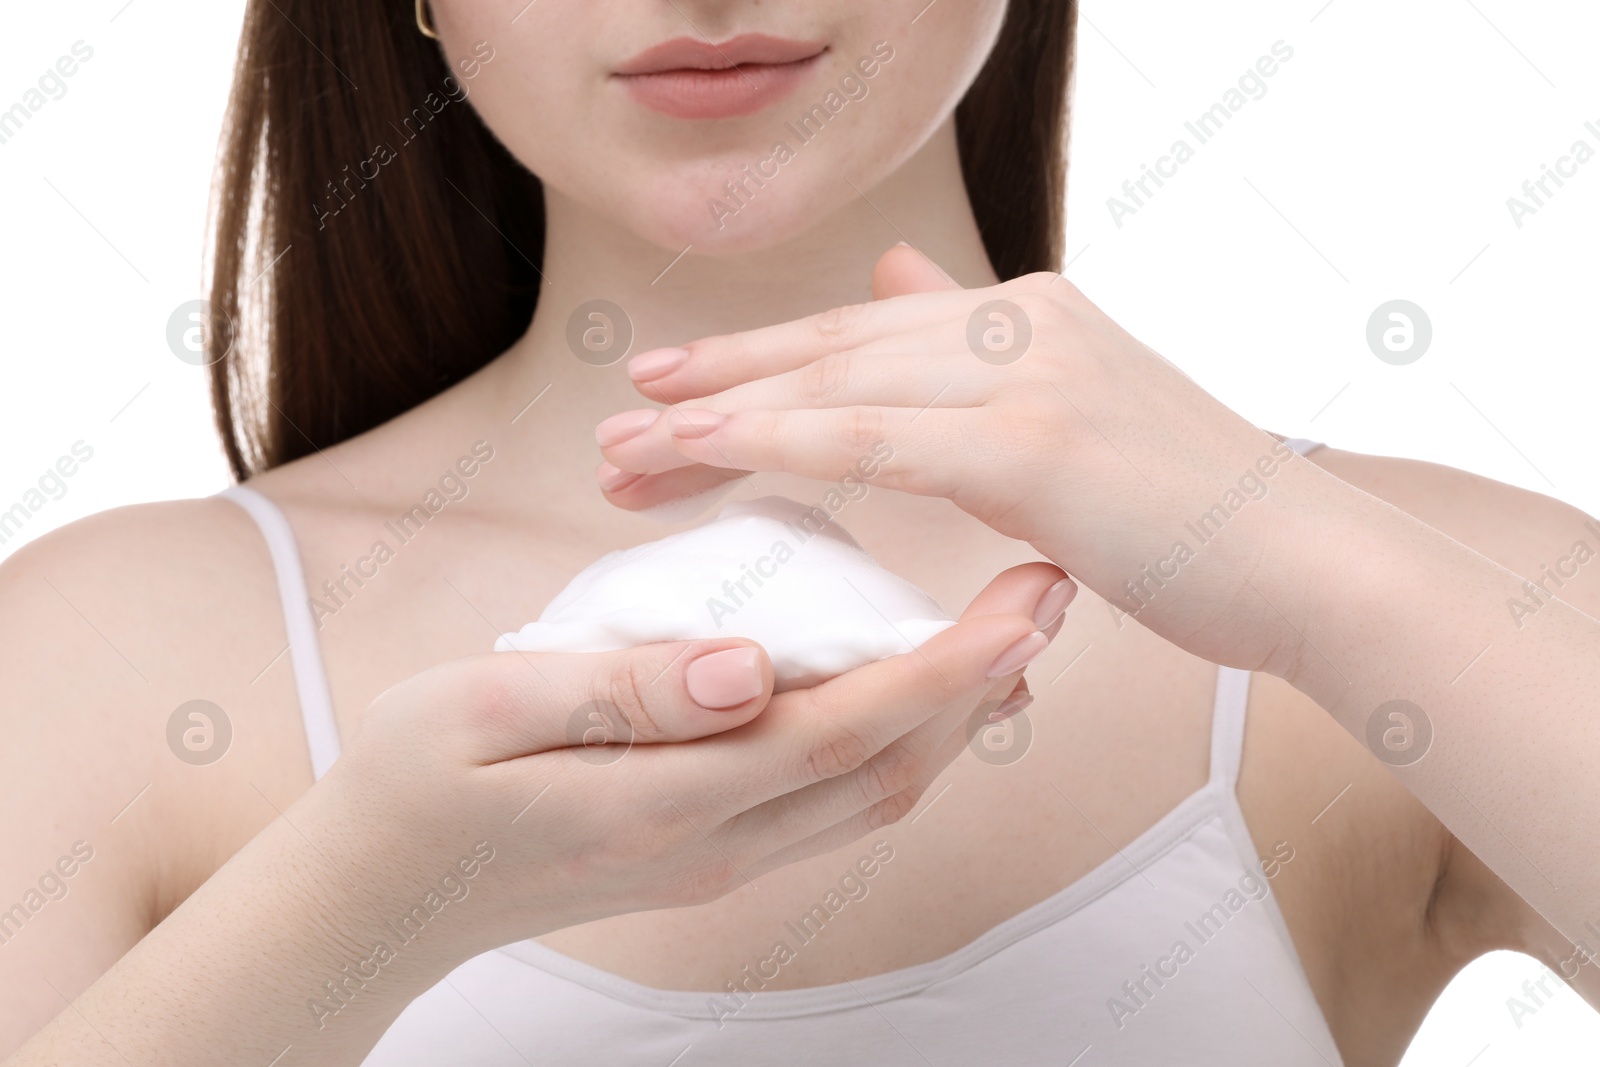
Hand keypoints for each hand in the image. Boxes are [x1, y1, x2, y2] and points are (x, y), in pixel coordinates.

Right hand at [311, 560, 1064, 962]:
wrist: (371, 898)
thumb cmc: (409, 787)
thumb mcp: (483, 710)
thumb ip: (620, 688)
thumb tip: (748, 663)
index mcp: (664, 799)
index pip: (842, 730)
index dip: (945, 668)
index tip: (1024, 602)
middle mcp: (712, 843)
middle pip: (889, 772)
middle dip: (983, 687)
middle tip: (1047, 595)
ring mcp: (714, 856)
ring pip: (871, 795)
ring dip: (951, 719)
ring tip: (1005, 634)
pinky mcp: (706, 849)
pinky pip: (830, 800)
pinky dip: (891, 741)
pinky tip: (905, 690)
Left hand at [594, 245, 1333, 674]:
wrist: (1311, 563)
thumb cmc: (1194, 511)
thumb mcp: (1081, 405)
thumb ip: (981, 340)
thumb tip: (900, 271)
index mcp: (1029, 310)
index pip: (862, 332)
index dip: (758, 363)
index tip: (672, 390)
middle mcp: (1024, 319)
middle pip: (831, 351)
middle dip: (716, 389)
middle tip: (620, 421)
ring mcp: (1032, 373)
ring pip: (837, 389)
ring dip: (720, 421)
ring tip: (627, 454)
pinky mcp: (1038, 443)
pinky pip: (876, 442)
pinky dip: (780, 446)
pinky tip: (706, 455)